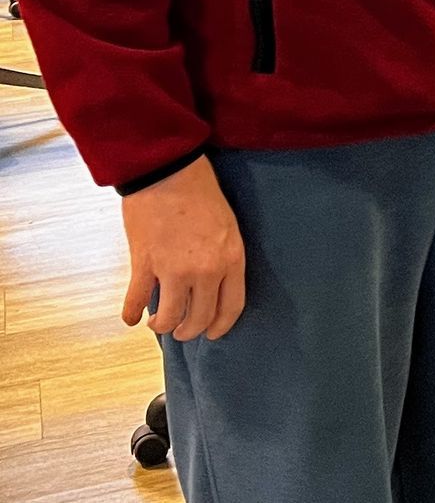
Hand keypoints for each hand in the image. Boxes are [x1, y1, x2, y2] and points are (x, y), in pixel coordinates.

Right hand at [121, 157, 245, 342]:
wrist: (170, 172)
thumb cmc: (202, 194)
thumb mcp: (227, 227)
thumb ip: (223, 258)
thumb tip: (212, 286)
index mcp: (231, 259)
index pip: (231, 307)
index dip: (221, 326)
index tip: (212, 333)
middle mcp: (206, 270)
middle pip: (200, 318)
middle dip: (190, 331)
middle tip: (182, 330)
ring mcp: (174, 269)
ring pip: (170, 318)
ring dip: (163, 326)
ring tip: (158, 323)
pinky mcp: (144, 264)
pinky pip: (137, 300)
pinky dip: (131, 313)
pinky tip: (131, 318)